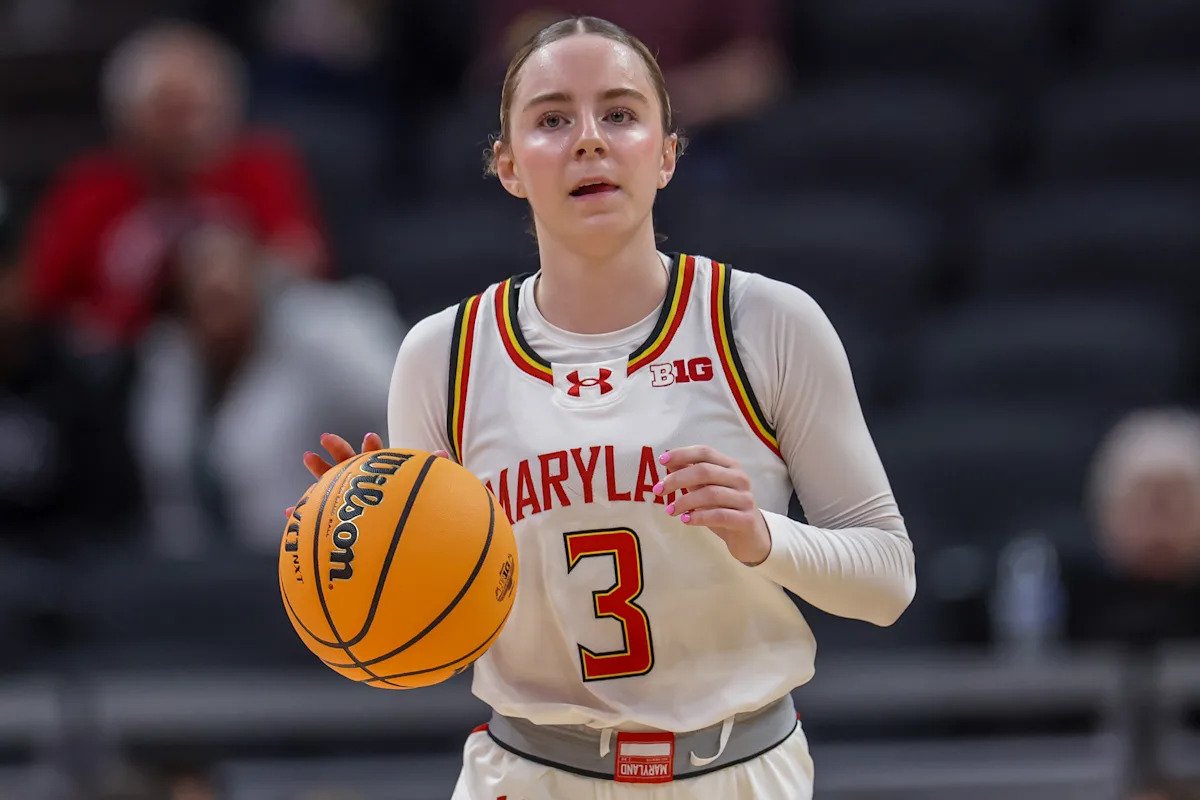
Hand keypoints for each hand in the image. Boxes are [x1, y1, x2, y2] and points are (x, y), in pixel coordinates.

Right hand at [285, 434, 448, 518]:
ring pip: (327, 483)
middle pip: (348, 463)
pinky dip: (301, 513)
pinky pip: (314, 516)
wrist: (397, 538)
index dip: (373, 449)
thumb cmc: (409, 510)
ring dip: (317, 470)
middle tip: (326, 437)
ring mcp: (345, 500)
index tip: (371, 438)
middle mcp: (361, 484)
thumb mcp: (421, 489)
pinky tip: (289, 513)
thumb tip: (444, 454)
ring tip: (307, 456)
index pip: (377, 458)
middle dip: (338, 449)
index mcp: (381, 477)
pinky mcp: (333, 519)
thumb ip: (429, 471)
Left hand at [653, 445, 771, 565]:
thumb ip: (690, 474)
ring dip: (685, 501)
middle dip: (677, 479)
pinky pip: (720, 515)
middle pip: (705, 471)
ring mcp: (745, 498)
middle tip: (658, 490)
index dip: (682, 453)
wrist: (750, 538)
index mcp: (730, 466)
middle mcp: (740, 478)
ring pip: (711, 493)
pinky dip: (699, 517)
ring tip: (670, 510)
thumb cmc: (723, 509)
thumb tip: (668, 461)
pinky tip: (685, 520)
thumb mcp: (705, 489)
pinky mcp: (746, 519)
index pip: (705, 452)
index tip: (661, 460)